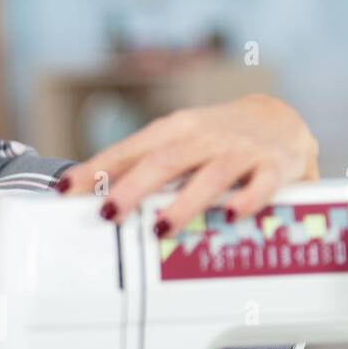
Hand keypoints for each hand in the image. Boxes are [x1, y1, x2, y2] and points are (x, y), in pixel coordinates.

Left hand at [59, 93, 318, 234]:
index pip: (130, 149)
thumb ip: (136, 168)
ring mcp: (240, 150)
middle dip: (133, 187)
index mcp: (174, 130)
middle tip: (108, 213)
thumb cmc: (215, 140)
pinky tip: (231, 216)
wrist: (280, 121)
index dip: (97, 169)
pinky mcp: (274, 166)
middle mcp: (204, 136)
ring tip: (160, 227)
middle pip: (165, 160)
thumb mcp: (175, 144)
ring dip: (184, 202)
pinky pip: (262, 183)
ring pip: (210, 174)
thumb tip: (83, 195)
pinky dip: (247, 199)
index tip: (67, 190)